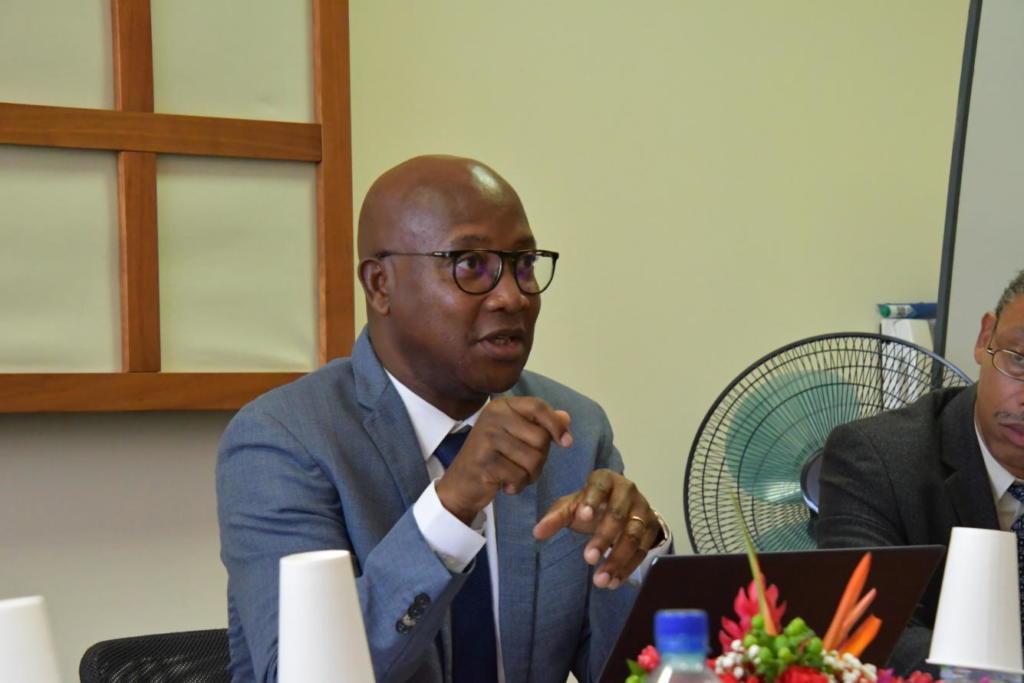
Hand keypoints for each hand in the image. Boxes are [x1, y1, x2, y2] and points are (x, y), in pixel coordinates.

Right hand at [435, 397, 572, 524]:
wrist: (461, 484)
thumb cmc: (492, 458)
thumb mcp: (515, 436)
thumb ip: (540, 425)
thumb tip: (565, 417)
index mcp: (501, 406)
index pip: (537, 406)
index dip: (556, 425)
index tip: (567, 442)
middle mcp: (492, 417)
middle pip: (541, 438)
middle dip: (540, 458)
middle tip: (523, 465)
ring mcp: (487, 438)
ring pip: (534, 459)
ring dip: (530, 475)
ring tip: (514, 475)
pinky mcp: (485, 462)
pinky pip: (520, 476)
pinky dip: (517, 485)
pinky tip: (504, 484)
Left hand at [532, 469, 658, 589]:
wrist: (622, 507)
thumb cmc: (592, 504)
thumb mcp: (573, 506)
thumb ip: (556, 517)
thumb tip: (537, 533)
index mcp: (606, 480)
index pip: (599, 486)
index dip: (592, 500)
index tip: (582, 517)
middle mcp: (628, 491)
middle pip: (618, 515)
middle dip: (603, 538)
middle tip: (587, 559)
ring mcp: (643, 509)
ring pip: (633, 535)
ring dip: (617, 559)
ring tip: (600, 580)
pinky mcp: (652, 528)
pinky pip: (642, 550)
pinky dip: (627, 568)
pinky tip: (613, 581)